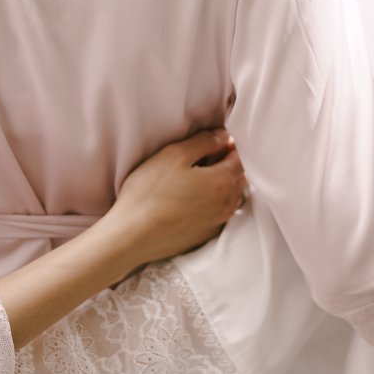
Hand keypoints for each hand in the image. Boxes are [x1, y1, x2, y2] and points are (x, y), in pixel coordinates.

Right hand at [106, 128, 247, 265]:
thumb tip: (224, 137)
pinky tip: (193, 199)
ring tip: (200, 177)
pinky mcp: (205, 236)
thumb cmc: (149, 192)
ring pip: (231, 197)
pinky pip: (219, 214)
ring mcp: (217, 223)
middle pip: (240, 178)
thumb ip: (204, 141)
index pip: (241, 158)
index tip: (217, 141)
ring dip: (223, 184)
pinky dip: (214, 203)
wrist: (131, 235)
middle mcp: (227, 205)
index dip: (231, 146)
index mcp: (223, 182)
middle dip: (230, 164)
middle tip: (208, 156)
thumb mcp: (175, 155)